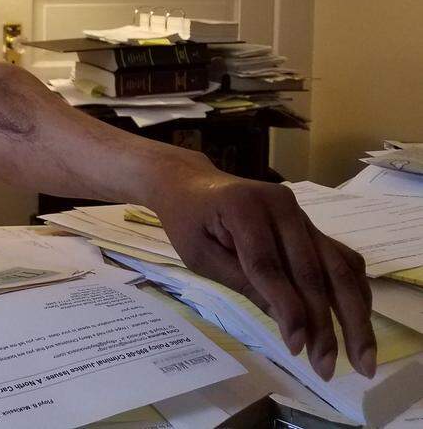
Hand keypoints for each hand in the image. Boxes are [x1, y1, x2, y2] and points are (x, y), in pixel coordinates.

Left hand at [154, 165, 375, 380]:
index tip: (298, 347)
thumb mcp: (200, 254)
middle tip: (327, 367)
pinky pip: (340, 258)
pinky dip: (354, 290)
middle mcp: (280, 205)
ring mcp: (300, 213)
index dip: (286, 307)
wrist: (192, 184)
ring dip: (353, 315)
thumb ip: (242, 282)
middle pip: (310, 270)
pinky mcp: (310, 224)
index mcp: (243, 207)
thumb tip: (288, 323)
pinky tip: (360, 321)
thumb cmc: (188, 221)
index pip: (269, 264)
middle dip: (323, 323)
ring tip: (362, 357)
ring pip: (336, 267)